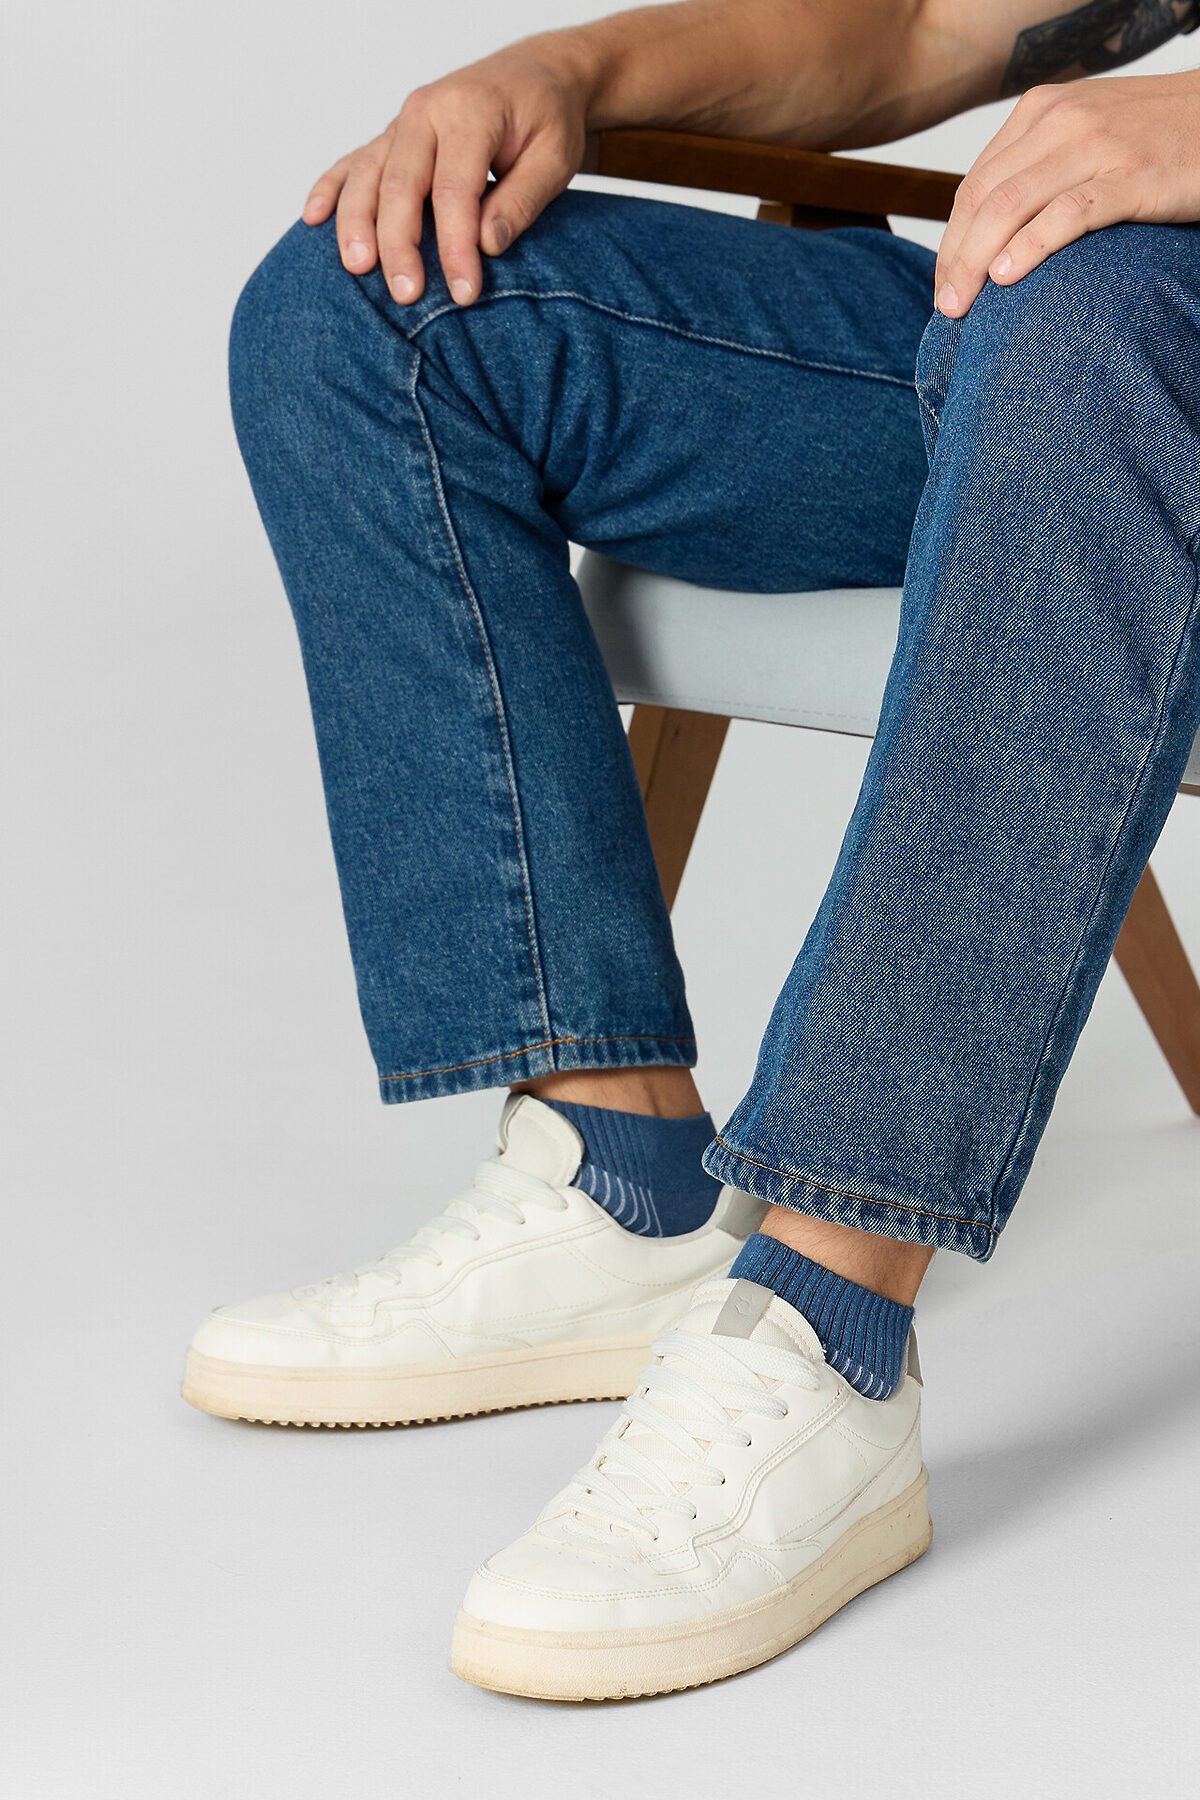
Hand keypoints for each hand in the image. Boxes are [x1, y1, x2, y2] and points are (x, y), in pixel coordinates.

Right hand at [302, 41, 591, 306]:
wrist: (535, 76)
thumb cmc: (546, 119)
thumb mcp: (554, 158)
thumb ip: (523, 200)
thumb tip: (487, 244)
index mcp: (469, 112)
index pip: (455, 191)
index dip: (456, 247)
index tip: (464, 294)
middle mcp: (427, 112)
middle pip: (400, 185)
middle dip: (400, 244)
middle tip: (406, 295)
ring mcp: (402, 124)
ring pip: (367, 175)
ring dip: (357, 224)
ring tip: (357, 269)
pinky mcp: (392, 137)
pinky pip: (352, 162)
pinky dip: (330, 188)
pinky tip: (314, 218)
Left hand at [935, 72, 1199, 316]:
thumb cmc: (1155, 138)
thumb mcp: (1085, 136)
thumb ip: (1039, 168)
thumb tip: (990, 233)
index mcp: (1041, 112)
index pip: (974, 185)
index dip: (951, 242)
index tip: (945, 286)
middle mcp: (1062, 122)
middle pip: (984, 199)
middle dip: (956, 259)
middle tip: (947, 308)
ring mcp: (1098, 145)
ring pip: (1012, 206)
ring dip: (978, 262)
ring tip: (964, 306)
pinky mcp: (1133, 175)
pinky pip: (1068, 213)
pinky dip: (1031, 246)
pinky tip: (1007, 278)